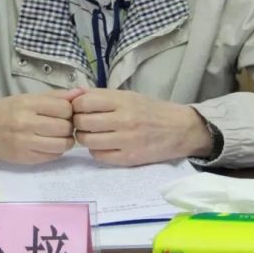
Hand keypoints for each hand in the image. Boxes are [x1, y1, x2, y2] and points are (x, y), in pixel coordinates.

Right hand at [0, 90, 81, 164]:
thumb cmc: (4, 110)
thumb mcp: (27, 97)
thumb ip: (56, 96)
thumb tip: (82, 92)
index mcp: (28, 104)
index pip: (65, 108)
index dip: (70, 111)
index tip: (65, 112)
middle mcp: (27, 123)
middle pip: (65, 127)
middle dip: (68, 126)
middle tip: (62, 125)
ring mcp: (25, 143)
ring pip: (62, 144)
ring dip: (65, 140)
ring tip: (57, 135)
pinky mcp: (24, 158)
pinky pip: (52, 156)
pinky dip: (55, 151)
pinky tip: (48, 144)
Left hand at [71, 89, 212, 165]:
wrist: (179, 129)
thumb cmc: (151, 109)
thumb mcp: (128, 95)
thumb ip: (101, 95)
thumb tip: (74, 94)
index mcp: (122, 100)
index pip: (84, 102)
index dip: (76, 106)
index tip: (80, 108)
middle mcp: (123, 120)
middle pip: (82, 122)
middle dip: (78, 122)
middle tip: (84, 123)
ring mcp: (126, 140)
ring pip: (87, 141)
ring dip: (84, 138)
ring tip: (93, 134)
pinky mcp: (128, 158)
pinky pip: (99, 156)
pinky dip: (96, 150)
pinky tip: (103, 145)